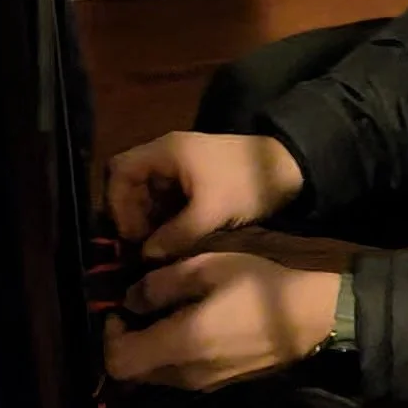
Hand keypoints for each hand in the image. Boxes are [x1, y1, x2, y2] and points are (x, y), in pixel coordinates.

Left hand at [103, 252, 339, 390]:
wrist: (311, 317)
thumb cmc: (258, 285)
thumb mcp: (206, 267)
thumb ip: (160, 284)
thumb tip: (130, 299)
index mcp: (179, 345)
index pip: (118, 362)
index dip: (107, 337)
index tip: (118, 309)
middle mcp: (187, 375)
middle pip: (136, 373)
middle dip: (128, 341)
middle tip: (139, 308)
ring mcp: (207, 384)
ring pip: (158, 375)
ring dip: (151, 348)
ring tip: (167, 312)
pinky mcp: (223, 383)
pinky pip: (182, 374)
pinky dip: (174, 354)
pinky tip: (192, 324)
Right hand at [104, 131, 302, 261]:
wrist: (290, 169)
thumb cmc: (248, 184)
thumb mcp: (211, 212)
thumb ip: (175, 235)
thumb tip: (146, 255)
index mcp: (166, 151)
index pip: (119, 170)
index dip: (116, 202)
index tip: (130, 233)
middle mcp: (167, 154)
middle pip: (130, 182)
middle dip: (131, 214)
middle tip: (141, 246)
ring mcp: (180, 166)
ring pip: (148, 193)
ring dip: (147, 219)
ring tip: (156, 248)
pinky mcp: (193, 179)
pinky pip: (166, 198)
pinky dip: (164, 218)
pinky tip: (171, 239)